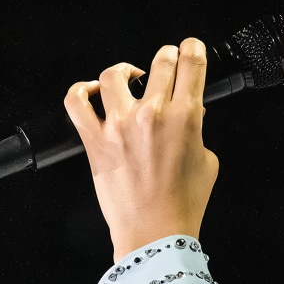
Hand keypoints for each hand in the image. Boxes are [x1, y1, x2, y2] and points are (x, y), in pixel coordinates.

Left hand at [64, 38, 218, 263]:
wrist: (155, 234)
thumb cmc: (183, 203)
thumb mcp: (207, 161)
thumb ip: (198, 131)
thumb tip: (191, 112)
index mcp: (185, 117)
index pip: (191, 63)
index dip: (192, 49)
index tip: (190, 49)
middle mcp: (152, 115)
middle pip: (159, 60)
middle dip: (166, 56)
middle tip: (166, 62)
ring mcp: (119, 125)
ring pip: (115, 74)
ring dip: (126, 71)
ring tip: (130, 78)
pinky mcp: (94, 140)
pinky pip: (76, 102)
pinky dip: (81, 90)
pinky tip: (92, 91)